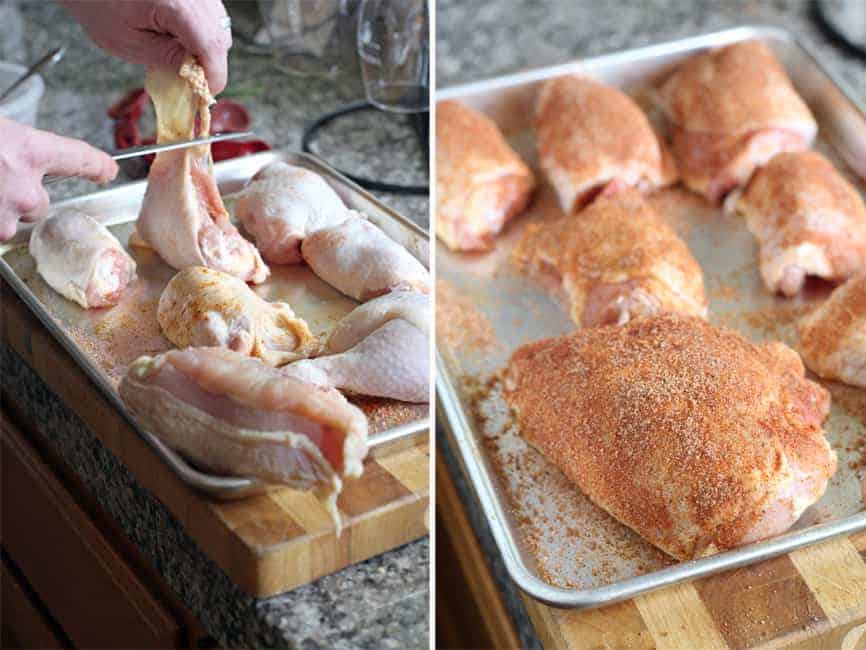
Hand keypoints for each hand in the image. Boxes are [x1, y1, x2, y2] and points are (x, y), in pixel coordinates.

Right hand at [0, 117, 116, 240]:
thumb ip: (14, 147)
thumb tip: (16, 151)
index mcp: (27, 152)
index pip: (77, 158)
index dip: (95, 164)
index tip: (108, 170)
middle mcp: (24, 189)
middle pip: (38, 202)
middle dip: (17, 195)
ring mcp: (6, 216)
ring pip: (13, 218)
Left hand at [61, 0, 231, 93]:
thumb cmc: (97, 1)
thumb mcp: (129, 43)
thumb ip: (167, 62)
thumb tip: (194, 79)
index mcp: (178, 4)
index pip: (212, 47)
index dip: (213, 77)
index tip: (204, 96)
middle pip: (220, 38)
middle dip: (209, 64)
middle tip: (189, 80)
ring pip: (219, 27)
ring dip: (205, 48)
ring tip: (180, 55)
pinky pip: (210, 15)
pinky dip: (200, 32)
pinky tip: (179, 37)